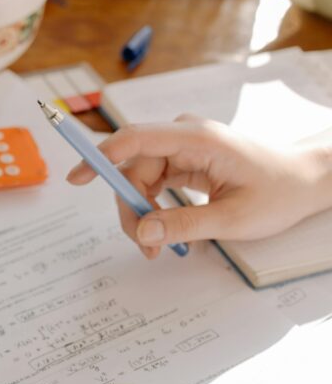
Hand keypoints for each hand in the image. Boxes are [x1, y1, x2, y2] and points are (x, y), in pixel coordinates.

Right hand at [66, 116, 331, 258]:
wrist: (308, 181)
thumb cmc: (281, 193)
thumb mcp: (234, 218)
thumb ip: (184, 225)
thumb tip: (143, 233)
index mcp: (197, 139)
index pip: (135, 139)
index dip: (100, 157)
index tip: (76, 179)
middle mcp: (185, 136)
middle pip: (133, 169)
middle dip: (131, 209)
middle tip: (144, 247)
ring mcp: (184, 147)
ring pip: (139, 179)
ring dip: (141, 213)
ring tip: (157, 246)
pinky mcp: (185, 160)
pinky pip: (153, 182)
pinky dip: (152, 208)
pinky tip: (163, 230)